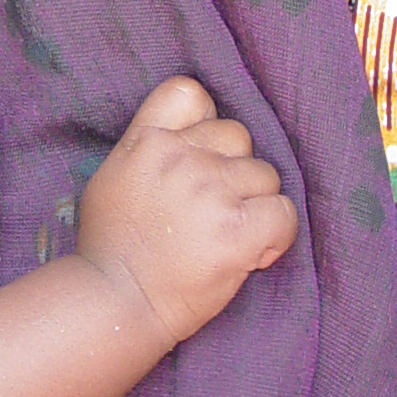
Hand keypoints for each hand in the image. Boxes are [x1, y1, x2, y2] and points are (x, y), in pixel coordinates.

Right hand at [76, 76, 297, 345]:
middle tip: (214, 210)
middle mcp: (180, 157)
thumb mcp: (114, 176)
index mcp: (147, 140)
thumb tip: (190, 138)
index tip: (203, 153)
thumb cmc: (112, 247)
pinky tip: (254, 251)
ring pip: (265, 175)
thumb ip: (149, 148)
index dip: (206, 120)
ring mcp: (210, 190)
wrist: (114, 302)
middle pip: (238, 136)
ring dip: (255, 204)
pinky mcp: (236, 230)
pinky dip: (277, 234)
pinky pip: (284, 213)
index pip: (190, 94)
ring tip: (229, 235)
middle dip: (234, 171)